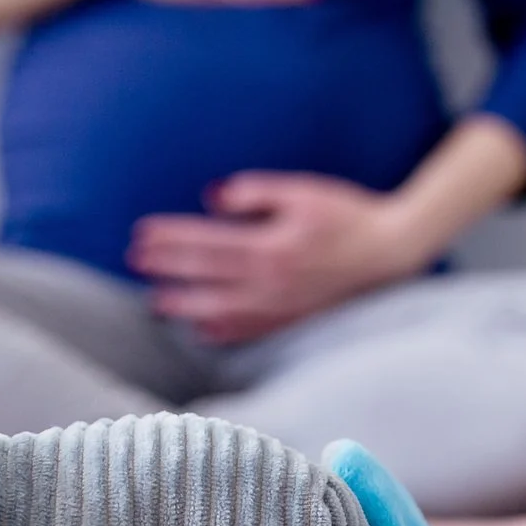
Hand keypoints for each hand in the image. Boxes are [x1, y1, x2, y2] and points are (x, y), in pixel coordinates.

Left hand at [131, 172, 429, 342]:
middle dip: (167, 268)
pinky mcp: (291, 322)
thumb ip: (255, 193)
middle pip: (205, 276)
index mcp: (270, 247)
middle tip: (135, 261)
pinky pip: (247, 333)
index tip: (141, 233)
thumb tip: (211, 197)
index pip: (206, 243)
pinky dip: (219, 332)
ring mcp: (279, 308)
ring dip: (184, 306)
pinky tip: (199, 329)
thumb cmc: (347, 215)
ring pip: (219, 311)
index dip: (170, 239)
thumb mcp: (302, 192)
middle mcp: (269, 283)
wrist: (391, 253)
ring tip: (156, 302)